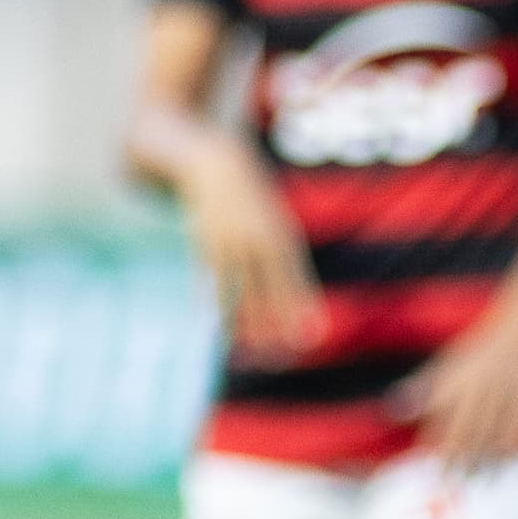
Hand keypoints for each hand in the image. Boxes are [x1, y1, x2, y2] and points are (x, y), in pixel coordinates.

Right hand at [178, 139, 324, 357]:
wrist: (217, 167)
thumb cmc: (252, 202)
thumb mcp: (274, 225)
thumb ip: (282, 259)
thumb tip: (298, 298)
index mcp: (280, 236)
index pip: (295, 280)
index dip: (304, 309)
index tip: (312, 337)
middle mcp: (257, 241)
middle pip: (269, 289)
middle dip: (277, 320)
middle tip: (285, 351)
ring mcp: (229, 241)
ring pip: (239, 288)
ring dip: (246, 318)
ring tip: (253, 346)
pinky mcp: (205, 241)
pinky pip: (210, 277)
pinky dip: (212, 299)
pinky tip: (215, 320)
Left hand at [399, 311, 517, 467]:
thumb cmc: (478, 351)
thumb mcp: (446, 365)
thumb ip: (420, 389)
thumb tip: (393, 412)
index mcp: (460, 382)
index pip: (445, 420)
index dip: (439, 445)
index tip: (432, 468)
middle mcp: (484, 391)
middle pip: (470, 433)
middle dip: (459, 461)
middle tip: (451, 485)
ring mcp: (511, 398)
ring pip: (497, 437)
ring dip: (486, 462)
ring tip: (476, 481)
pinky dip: (513, 452)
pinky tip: (505, 467)